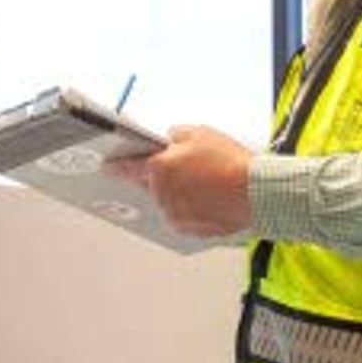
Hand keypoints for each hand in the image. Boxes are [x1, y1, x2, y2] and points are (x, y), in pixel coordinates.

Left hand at [111, 124, 257, 237]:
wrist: (255, 192)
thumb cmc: (230, 162)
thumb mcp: (199, 133)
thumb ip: (175, 135)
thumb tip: (167, 141)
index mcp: (158, 168)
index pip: (128, 167)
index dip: (116, 166)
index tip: (106, 167)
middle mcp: (161, 194)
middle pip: (151, 184)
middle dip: (162, 175)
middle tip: (187, 167)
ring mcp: (175, 214)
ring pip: (168, 200)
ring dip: (179, 192)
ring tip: (207, 182)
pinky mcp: (190, 229)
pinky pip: (183, 215)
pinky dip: (192, 207)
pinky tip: (210, 196)